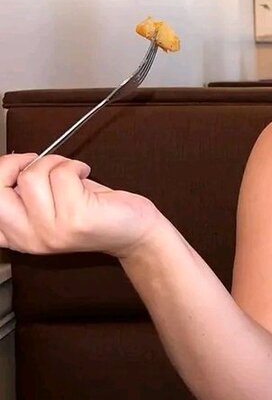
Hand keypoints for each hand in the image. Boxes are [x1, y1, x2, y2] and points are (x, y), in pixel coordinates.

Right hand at [0, 154, 161, 258]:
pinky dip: (74, 165)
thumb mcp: (46, 205)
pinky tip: (84, 175)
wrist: (132, 230)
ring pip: (32, 176)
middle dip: (13, 164)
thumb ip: (21, 192)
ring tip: (70, 172)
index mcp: (17, 236)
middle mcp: (30, 239)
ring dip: (53, 163)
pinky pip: (62, 173)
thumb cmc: (91, 210)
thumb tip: (6, 163)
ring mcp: (52, 232)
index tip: (15, 166)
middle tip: (34, 160)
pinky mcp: (76, 219)